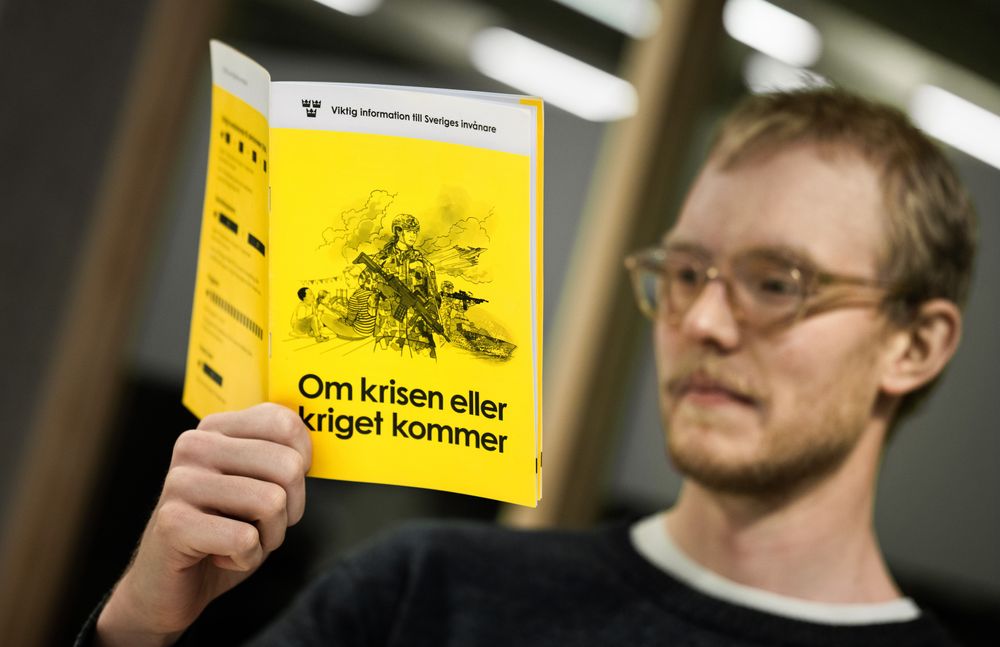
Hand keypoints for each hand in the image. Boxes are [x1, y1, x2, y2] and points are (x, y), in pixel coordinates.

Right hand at [95, 403, 311, 646]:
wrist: (168, 585)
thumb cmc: (224, 530)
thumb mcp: (259, 485)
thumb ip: (282, 456)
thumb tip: (320, 439)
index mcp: (217, 428)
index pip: (285, 423)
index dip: (303, 462)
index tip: (285, 486)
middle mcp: (195, 446)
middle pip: (288, 465)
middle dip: (291, 508)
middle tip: (262, 523)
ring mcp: (180, 482)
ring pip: (272, 502)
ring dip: (269, 536)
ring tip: (240, 540)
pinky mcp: (173, 522)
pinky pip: (246, 539)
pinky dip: (246, 558)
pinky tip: (220, 557)